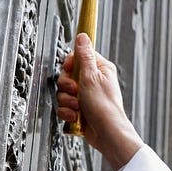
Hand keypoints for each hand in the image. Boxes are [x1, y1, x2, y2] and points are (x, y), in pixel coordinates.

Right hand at [55, 33, 143, 169]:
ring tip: (78, 107)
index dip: (70, 65)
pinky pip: (65, 107)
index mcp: (100, 69)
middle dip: (67, 86)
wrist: (107, 134)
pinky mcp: (80, 110)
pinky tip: (75, 117)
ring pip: (64, 93)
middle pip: (67, 76)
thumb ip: (84, 56)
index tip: (70, 71)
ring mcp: (86, 97)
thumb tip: (82, 36)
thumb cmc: (104, 107)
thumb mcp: (91, 77)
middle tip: (76, 92)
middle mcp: (93, 82)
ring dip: (67, 101)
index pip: (78, 57)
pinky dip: (67, 113)